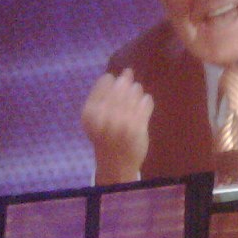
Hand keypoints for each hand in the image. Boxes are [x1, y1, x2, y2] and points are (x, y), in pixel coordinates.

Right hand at [81, 68, 153, 183]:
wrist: (115, 163)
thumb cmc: (104, 136)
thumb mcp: (93, 117)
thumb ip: (101, 96)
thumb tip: (120, 74)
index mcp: (90, 111)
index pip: (105, 81)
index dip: (113, 80)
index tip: (115, 85)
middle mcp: (105, 116)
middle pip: (122, 84)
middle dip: (127, 82)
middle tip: (129, 88)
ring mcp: (122, 122)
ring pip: (136, 91)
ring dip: (137, 92)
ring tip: (134, 100)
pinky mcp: (139, 127)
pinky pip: (147, 101)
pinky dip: (146, 101)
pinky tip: (142, 107)